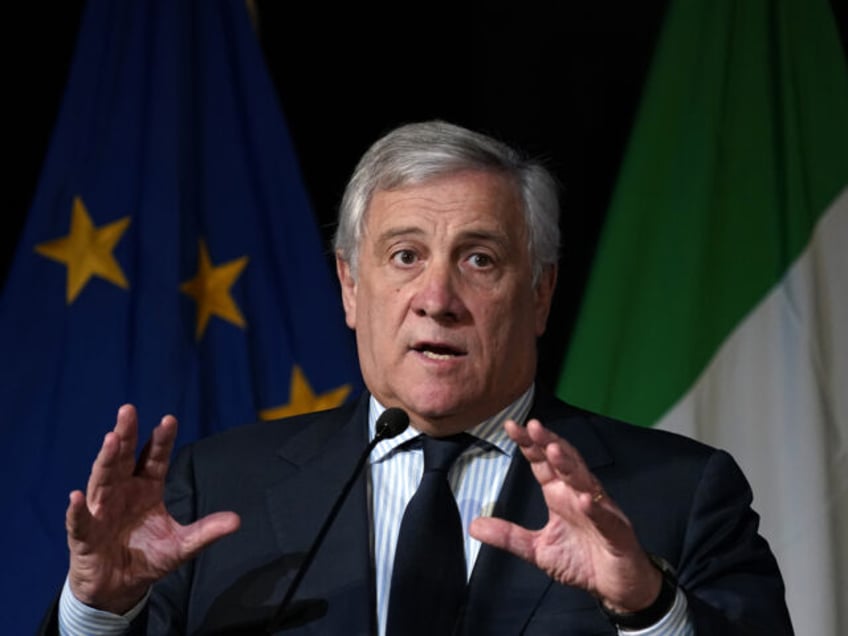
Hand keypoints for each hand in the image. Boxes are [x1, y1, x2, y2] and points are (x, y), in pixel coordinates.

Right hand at [65, 404, 240, 613]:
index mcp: (147, 489)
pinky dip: (77, 510)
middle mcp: (122, 492)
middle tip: (129, 410)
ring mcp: (101, 511)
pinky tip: (75, 497)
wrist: (120, 587)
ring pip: (102, 480)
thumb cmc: (148, 557)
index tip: (169, 419)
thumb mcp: (182, 545)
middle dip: (127, 435)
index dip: (161, 441)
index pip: (155, 459)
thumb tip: (237, 520)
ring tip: (110, 440)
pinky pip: (80, 522)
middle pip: (124, 459)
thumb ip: (205, 531)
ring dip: (105, 460)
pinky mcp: (84, 536)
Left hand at [469, 418, 660, 612]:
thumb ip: (509, 535)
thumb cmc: (581, 560)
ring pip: (585, 481)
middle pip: (563, 462)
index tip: (511, 426)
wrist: (617, 586)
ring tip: (554, 450)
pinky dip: (596, 508)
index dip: (529, 444)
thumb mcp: (537, 549)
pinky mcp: (616, 531)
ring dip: (570, 465)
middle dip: (548, 442)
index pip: (542, 463)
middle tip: (532, 425)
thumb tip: (473, 525)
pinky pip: (605, 518)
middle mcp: (579, 495)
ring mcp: (599, 510)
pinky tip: (584, 499)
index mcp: (559, 495)